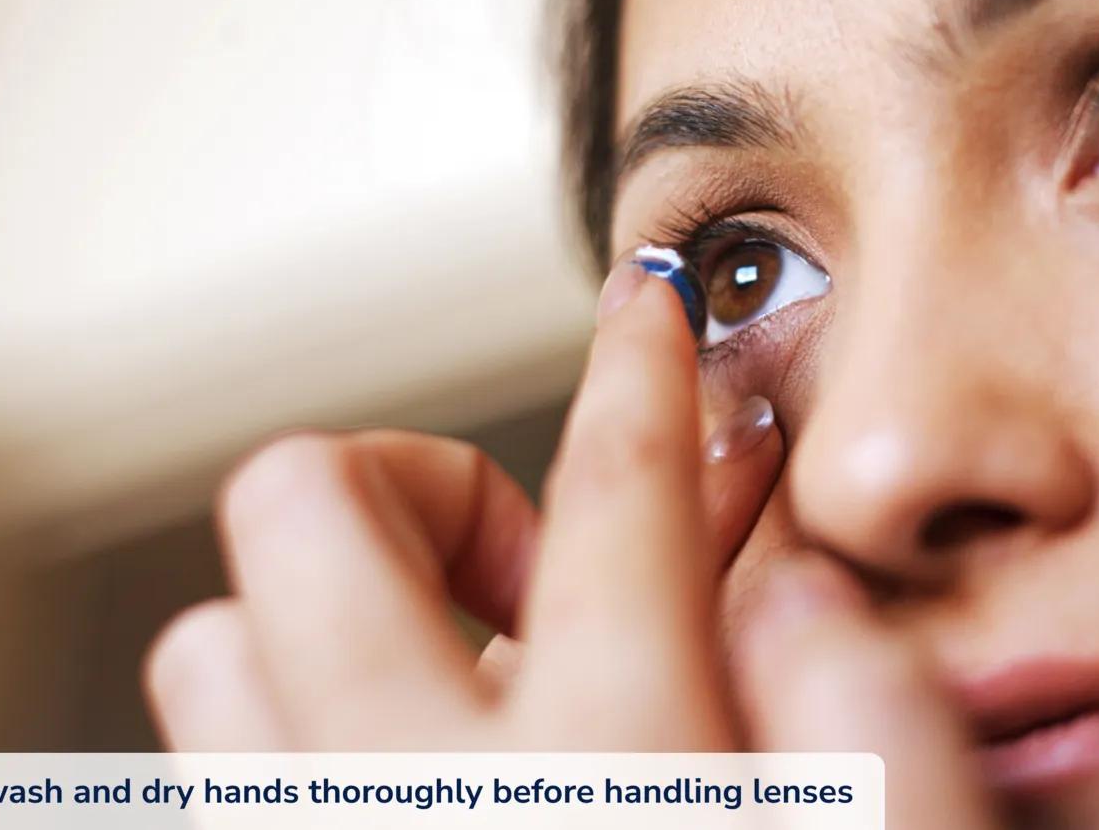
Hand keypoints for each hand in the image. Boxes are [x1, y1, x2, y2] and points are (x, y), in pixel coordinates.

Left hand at [143, 264, 1001, 825]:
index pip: (620, 499)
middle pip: (312, 514)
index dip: (648, 377)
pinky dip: (290, 743)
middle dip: (425, 487)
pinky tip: (413, 792)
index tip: (654, 318)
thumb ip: (886, 730)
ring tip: (465, 689)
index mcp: (621, 773)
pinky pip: (211, 781)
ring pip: (215, 645)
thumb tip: (798, 580)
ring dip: (329, 624)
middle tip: (537, 574)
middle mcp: (438, 808)